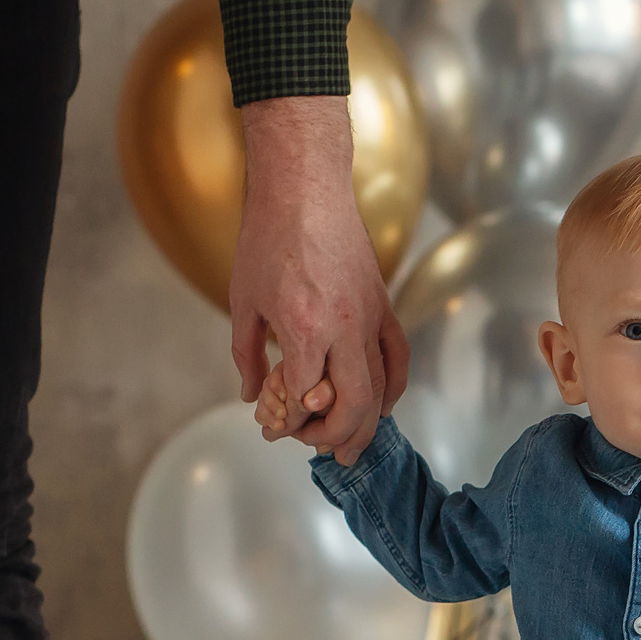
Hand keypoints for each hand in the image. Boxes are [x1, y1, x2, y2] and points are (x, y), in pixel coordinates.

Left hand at [232, 97, 410, 467]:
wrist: (304, 188)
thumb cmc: (267, 238)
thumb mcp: (243, 301)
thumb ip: (248, 354)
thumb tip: (253, 394)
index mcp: (304, 328)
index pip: (306, 398)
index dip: (291, 423)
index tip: (277, 428)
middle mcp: (343, 328)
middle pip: (354, 403)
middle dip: (336, 436)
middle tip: (321, 451)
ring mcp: (369, 317)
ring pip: (381, 387)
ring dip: (368, 423)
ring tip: (354, 446)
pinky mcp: (382, 305)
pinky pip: (397, 357)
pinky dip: (393, 387)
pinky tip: (382, 405)